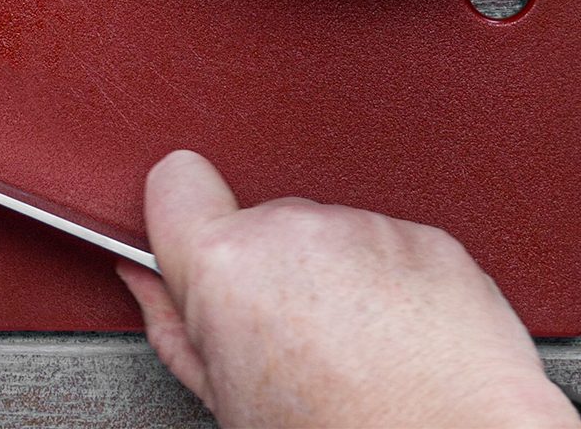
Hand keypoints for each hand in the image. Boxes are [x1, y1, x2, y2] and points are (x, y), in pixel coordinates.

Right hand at [118, 151, 580, 428]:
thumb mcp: (227, 401)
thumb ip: (176, 326)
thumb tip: (149, 284)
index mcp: (228, 266)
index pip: (175, 180)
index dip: (180, 213)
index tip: (193, 241)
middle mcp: (297, 230)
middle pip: (261, 223)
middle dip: (271, 270)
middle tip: (293, 343)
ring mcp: (369, 229)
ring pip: (330, 238)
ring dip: (336, 280)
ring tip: (356, 353)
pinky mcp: (431, 240)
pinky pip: (392, 249)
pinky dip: (394, 286)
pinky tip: (401, 345)